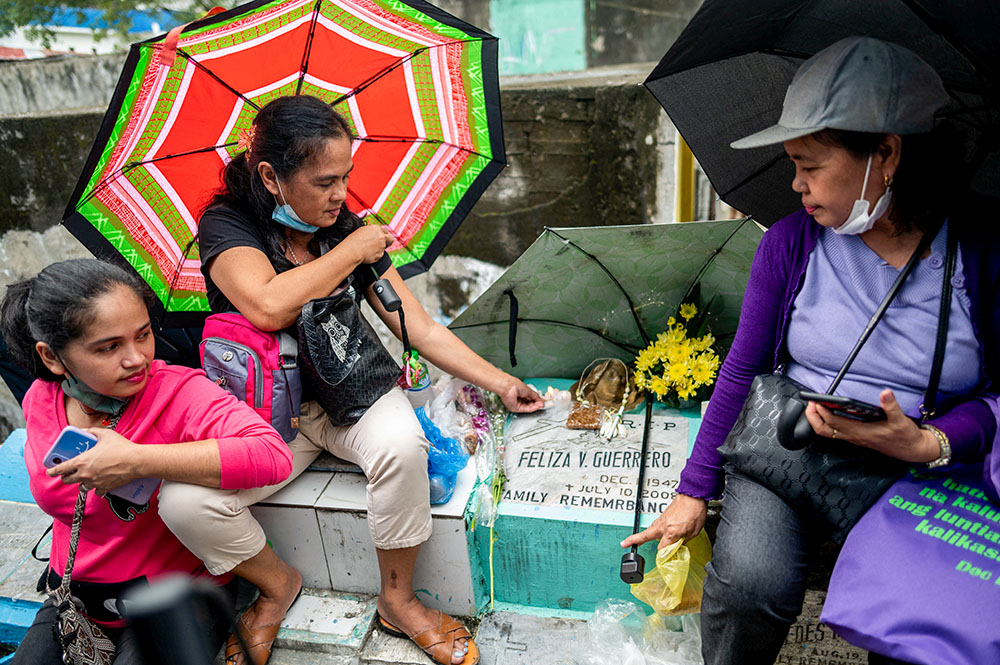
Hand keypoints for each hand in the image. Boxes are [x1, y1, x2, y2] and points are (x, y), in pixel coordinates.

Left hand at [46, 428, 141, 494]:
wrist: (136, 461)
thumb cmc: (121, 447)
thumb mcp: (105, 434)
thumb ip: (92, 431)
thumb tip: (86, 430)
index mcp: (82, 461)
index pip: (61, 469)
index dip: (52, 471)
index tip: (50, 471)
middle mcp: (86, 474)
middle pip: (68, 480)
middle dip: (66, 477)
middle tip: (69, 473)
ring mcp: (95, 482)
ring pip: (81, 487)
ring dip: (81, 482)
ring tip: (86, 477)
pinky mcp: (105, 487)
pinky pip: (96, 491)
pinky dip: (96, 488)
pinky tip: (100, 483)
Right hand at [347, 225, 394, 264]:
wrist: (352, 250)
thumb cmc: (353, 241)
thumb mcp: (362, 231)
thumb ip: (371, 232)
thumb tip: (375, 235)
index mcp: (376, 228)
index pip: (384, 230)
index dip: (383, 235)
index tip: (381, 238)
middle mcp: (381, 236)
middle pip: (391, 238)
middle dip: (389, 242)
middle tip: (385, 245)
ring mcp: (382, 245)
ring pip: (383, 248)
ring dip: (378, 249)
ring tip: (367, 250)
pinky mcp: (381, 254)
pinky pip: (379, 255)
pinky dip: (374, 256)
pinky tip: (367, 255)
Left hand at [498, 377, 544, 412]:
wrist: (508, 387)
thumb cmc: (515, 385)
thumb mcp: (528, 390)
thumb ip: (535, 396)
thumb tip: (541, 400)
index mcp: (521, 393)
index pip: (531, 398)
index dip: (537, 400)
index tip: (542, 401)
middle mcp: (519, 399)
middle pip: (530, 404)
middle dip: (537, 404)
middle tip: (543, 404)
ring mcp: (517, 404)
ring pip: (528, 407)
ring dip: (536, 406)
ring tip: (541, 405)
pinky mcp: (516, 408)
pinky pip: (526, 409)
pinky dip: (532, 408)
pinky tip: (536, 406)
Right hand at [621, 493, 706, 549]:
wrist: (692, 495)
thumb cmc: (694, 512)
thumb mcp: (693, 532)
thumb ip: (683, 541)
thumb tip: (677, 547)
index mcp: (671, 533)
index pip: (662, 549)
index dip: (663, 556)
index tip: (664, 560)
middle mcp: (663, 526)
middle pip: (645, 536)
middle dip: (634, 540)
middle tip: (624, 544)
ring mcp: (661, 520)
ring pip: (649, 530)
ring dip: (642, 536)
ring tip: (635, 541)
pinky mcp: (663, 515)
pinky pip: (655, 525)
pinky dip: (652, 530)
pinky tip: (655, 533)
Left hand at [804, 389, 939, 462]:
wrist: (912, 450)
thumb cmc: (905, 436)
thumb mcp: (900, 420)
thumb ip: (891, 406)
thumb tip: (885, 393)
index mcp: (861, 432)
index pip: (835, 422)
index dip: (823, 411)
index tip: (817, 400)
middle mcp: (854, 437)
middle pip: (825, 430)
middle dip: (813, 417)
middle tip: (810, 403)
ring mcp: (854, 438)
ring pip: (828, 432)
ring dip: (818, 420)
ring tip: (815, 406)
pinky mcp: (857, 437)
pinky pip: (835, 432)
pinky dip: (827, 422)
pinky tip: (829, 412)